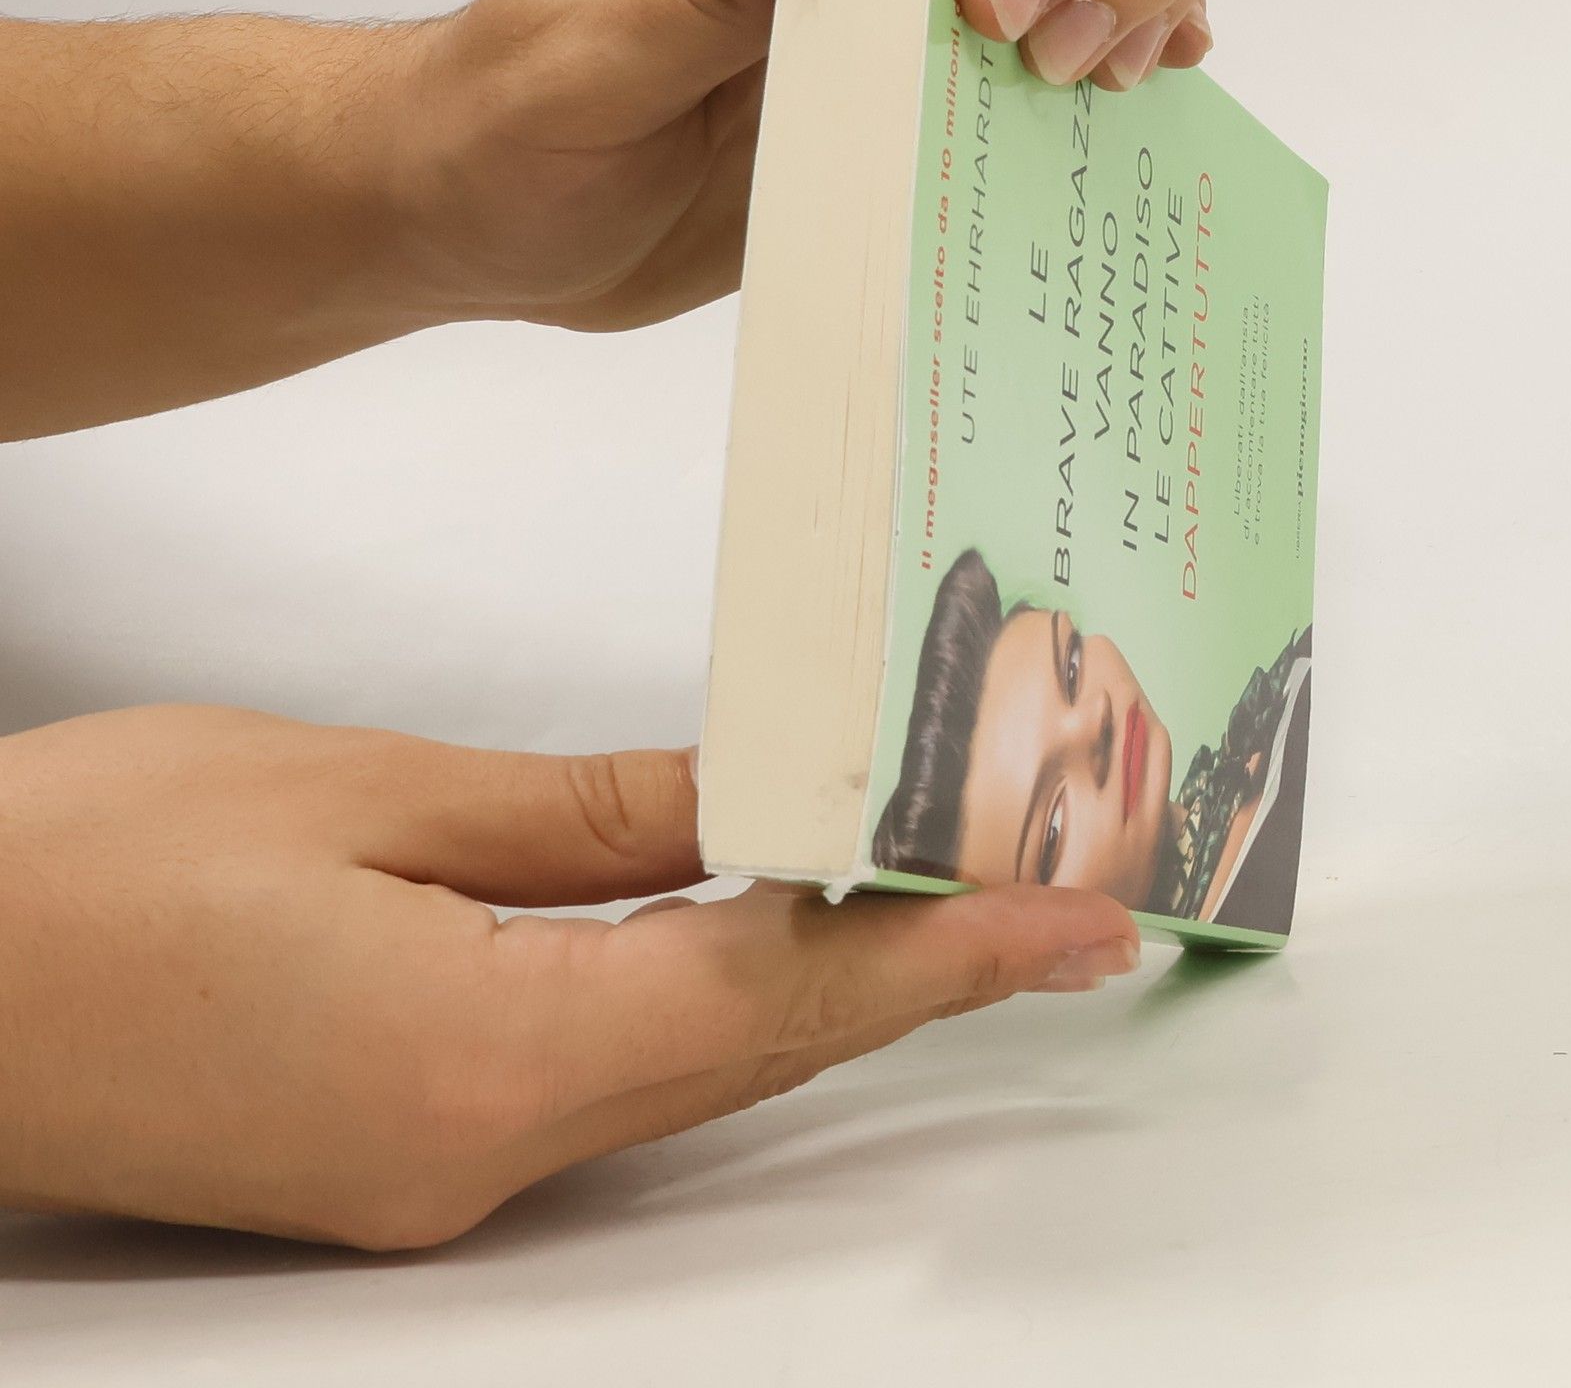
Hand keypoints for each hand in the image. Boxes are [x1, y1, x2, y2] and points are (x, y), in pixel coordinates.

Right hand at [0, 705, 1138, 1248]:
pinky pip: (612, 1076)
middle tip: (1052, 898)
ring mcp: (438, 1174)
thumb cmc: (86, 869)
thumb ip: (578, 812)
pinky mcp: (402, 1152)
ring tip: (943, 898)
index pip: (772, 1002)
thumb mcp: (354, 796)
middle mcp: (477, 1154)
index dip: (937, 957)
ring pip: (694, 1071)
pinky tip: (759, 932)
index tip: (1072, 921)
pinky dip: (711, 1005)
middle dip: (914, 976)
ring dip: (821, 990)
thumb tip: (744, 799)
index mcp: (473, 1059)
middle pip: (754, 1053)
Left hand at [392, 0, 1214, 329]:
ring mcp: (910, 9)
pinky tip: (1140, 96)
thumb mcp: (578, 60)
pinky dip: (1131, 52)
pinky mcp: (920, 99)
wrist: (481, 214)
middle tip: (1066, 65)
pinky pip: (1060, 46)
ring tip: (1106, 85)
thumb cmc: (504, 131)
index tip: (1001, 13)